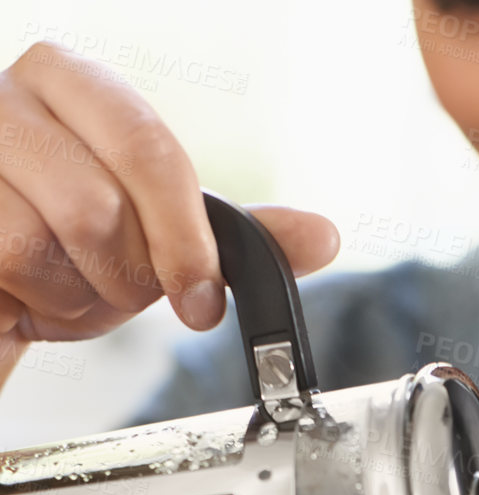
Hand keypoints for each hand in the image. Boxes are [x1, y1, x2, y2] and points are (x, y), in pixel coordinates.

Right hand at [0, 42, 338, 380]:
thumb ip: (236, 236)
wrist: (3, 290)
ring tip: (71, 283)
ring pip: (52, 241)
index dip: (184, 239)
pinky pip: (11, 261)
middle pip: (102, 206)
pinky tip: (33, 290)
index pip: (149, 150)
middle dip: (130, 274)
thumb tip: (323, 236)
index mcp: (76, 84)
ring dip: (80, 291)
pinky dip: (39, 299)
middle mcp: (12, 98)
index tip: (201, 301)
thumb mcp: (163, 241)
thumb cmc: (77, 253)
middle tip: (126, 290)